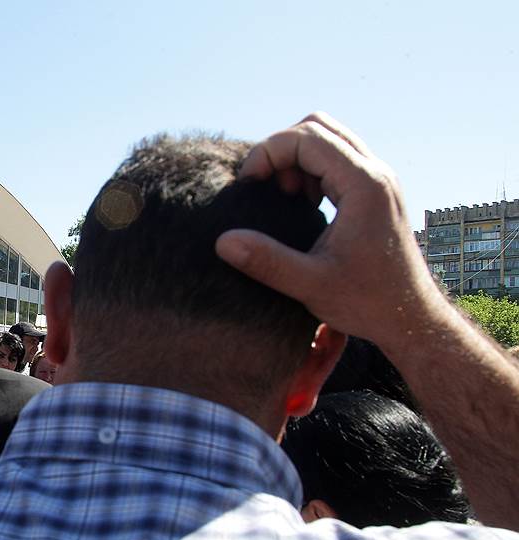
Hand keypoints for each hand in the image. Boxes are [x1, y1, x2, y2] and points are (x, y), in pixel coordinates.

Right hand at [215, 112, 445, 349]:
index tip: (247, 184)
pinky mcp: (375, 191)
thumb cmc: (368, 304)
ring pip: (328, 138)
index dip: (268, 152)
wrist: (411, 319)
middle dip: (280, 149)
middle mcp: (375, 173)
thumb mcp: (311, 285)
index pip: (307, 137)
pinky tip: (301, 205)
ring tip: (283, 197)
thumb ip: (266, 261)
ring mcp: (378, 180)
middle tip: (264, 186)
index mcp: (364, 186)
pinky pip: (337, 159)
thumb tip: (222, 241)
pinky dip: (310, 170)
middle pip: (318, 126)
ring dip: (295, 158)